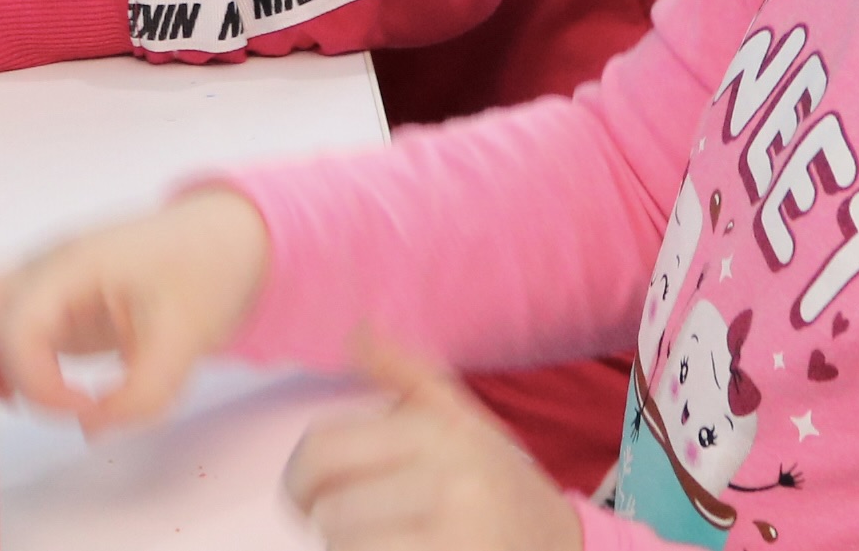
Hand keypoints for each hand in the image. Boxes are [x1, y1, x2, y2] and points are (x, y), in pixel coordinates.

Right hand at [0, 188, 274, 433]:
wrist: (224, 241)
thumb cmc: (205, 275)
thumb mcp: (186, 341)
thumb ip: (142, 395)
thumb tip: (90, 428)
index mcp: (73, 264)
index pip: (21, 326)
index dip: (37, 381)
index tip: (82, 409)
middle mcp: (45, 268)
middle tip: (24, 409)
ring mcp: (44, 282)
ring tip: (28, 404)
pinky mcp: (52, 302)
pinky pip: (7, 329)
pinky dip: (6, 362)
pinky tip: (34, 394)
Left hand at [283, 331, 582, 550]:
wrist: (558, 543)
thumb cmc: (496, 480)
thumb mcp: (460, 418)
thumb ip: (406, 373)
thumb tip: (357, 331)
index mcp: (441, 431)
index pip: (323, 450)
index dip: (300, 478)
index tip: (308, 492)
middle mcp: (450, 481)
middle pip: (330, 510)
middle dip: (329, 521)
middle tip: (347, 522)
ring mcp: (455, 536)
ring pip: (346, 548)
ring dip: (350, 550)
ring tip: (383, 539)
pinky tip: (396, 550)